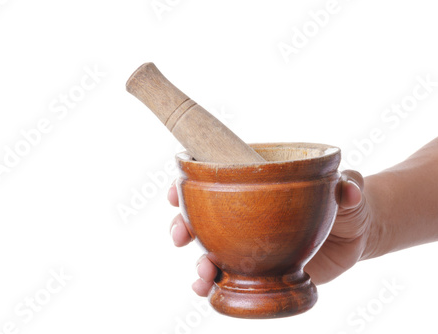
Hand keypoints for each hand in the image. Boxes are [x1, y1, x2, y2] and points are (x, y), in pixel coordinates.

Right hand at [167, 170, 372, 295]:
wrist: (355, 235)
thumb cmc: (343, 201)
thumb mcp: (347, 188)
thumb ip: (349, 185)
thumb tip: (346, 190)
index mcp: (253, 185)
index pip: (211, 181)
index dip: (186, 186)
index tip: (175, 194)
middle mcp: (241, 215)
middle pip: (198, 219)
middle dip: (181, 227)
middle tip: (181, 236)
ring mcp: (246, 245)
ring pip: (207, 252)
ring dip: (196, 263)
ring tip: (203, 272)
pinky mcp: (257, 271)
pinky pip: (227, 279)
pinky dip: (213, 286)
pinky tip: (209, 290)